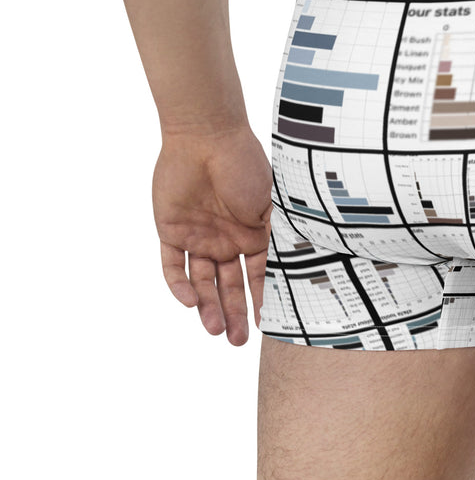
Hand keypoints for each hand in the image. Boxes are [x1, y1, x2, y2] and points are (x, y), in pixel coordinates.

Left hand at [153, 125, 272, 345]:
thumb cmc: (246, 166)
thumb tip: (298, 273)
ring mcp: (198, 237)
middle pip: (229, 286)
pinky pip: (172, 266)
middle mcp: (227, 240)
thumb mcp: (273, 207)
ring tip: (216, 330)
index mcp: (254, 235)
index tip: (269, 326)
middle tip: (238, 342)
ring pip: (201, 282)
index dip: (264, 301)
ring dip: (208, 307)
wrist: (206, 137)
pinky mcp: (171, 231)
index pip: (260, 277)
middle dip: (235, 314)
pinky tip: (189, 301)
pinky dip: (178, 285)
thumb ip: (278, 239)